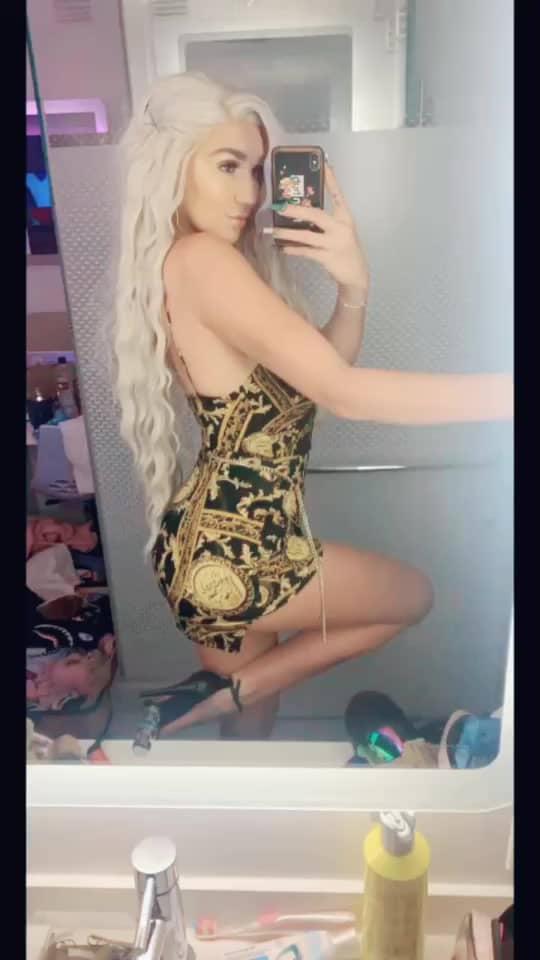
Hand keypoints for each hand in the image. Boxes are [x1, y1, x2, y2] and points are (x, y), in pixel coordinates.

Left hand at [270, 161, 369, 290]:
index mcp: (345, 217)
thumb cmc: (345, 250)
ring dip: (288, 234)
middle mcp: (341, 227)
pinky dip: (293, 250)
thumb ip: (325, 222)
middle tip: (279, 207)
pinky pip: (306, 252)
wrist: (356, 275)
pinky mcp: (327, 258)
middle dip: (295, 211)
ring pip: (307, 235)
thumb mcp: (340, 231)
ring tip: (274, 232)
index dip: (331, 179)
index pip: (338, 194)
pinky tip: (283, 249)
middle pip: (316, 214)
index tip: (324, 164)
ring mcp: (334, 243)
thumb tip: (300, 211)